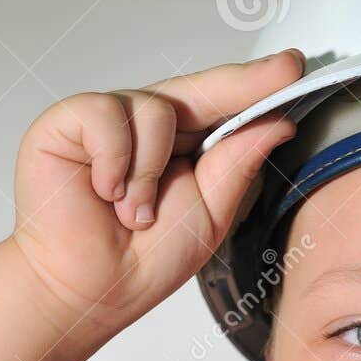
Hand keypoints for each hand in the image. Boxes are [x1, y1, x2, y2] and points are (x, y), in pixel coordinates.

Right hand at [9, 49, 301, 335]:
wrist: (90, 292)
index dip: (257, 83)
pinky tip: (105, 193)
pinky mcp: (66, 123)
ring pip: (154, 108)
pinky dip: (114, 160)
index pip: (223, 104)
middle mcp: (147, 127)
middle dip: (240, 85)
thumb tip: (278, 122)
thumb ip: (238, 163)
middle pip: (198, 88)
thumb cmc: (144, 260)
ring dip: (151, 171)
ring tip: (135, 213)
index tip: (294, 67)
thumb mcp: (210, 212)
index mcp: (183, 146)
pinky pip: (107, 115)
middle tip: (283, 73)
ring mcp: (107, 121)